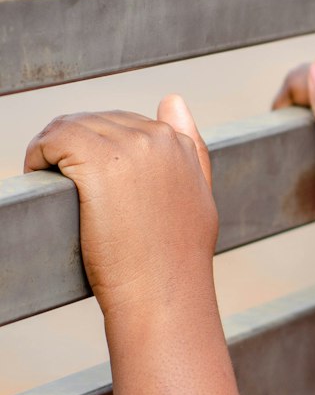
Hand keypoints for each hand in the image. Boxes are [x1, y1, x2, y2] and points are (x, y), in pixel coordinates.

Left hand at [23, 95, 217, 318]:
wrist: (164, 294)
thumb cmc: (176, 259)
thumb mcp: (197, 196)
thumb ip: (191, 149)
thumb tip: (173, 100)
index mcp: (177, 142)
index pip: (123, 122)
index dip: (99, 149)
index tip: (89, 180)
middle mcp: (155, 137)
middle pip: (94, 121)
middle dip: (73, 146)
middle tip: (62, 183)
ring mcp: (127, 147)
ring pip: (70, 126)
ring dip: (52, 149)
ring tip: (49, 179)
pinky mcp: (96, 161)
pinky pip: (52, 139)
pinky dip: (38, 155)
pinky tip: (40, 177)